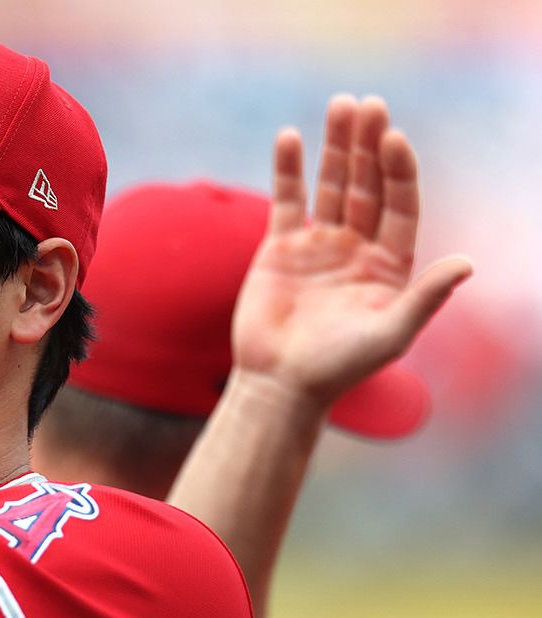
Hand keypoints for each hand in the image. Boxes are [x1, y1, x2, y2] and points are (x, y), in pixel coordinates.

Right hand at [231, 95, 472, 408]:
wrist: (281, 383)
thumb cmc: (340, 367)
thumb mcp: (392, 334)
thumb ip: (426, 296)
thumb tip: (467, 263)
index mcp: (390, 264)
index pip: (400, 204)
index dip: (398, 171)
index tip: (394, 139)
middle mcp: (357, 247)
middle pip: (366, 184)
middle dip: (368, 145)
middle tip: (369, 105)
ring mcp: (319, 244)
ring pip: (330, 184)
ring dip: (335, 146)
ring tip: (340, 105)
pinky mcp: (280, 247)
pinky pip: (287, 199)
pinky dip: (288, 169)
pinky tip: (291, 137)